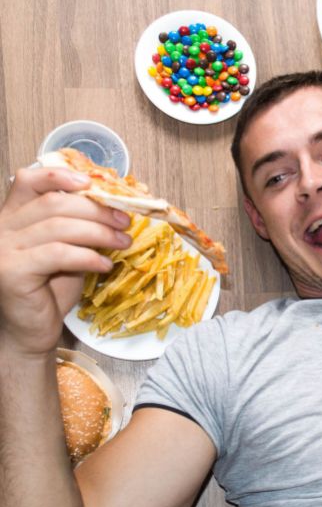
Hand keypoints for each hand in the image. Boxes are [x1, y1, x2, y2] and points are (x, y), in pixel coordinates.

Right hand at [0, 167, 131, 357]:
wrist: (33, 330)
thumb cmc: (52, 287)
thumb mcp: (70, 248)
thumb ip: (80, 225)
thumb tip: (118, 206)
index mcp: (13, 215)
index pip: (30, 180)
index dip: (61, 176)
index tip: (92, 183)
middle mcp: (2, 227)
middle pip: (54, 203)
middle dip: (97, 209)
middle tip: (125, 220)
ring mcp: (3, 249)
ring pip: (59, 227)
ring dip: (99, 232)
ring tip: (123, 242)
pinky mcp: (12, 271)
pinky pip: (57, 254)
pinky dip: (88, 256)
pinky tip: (105, 264)